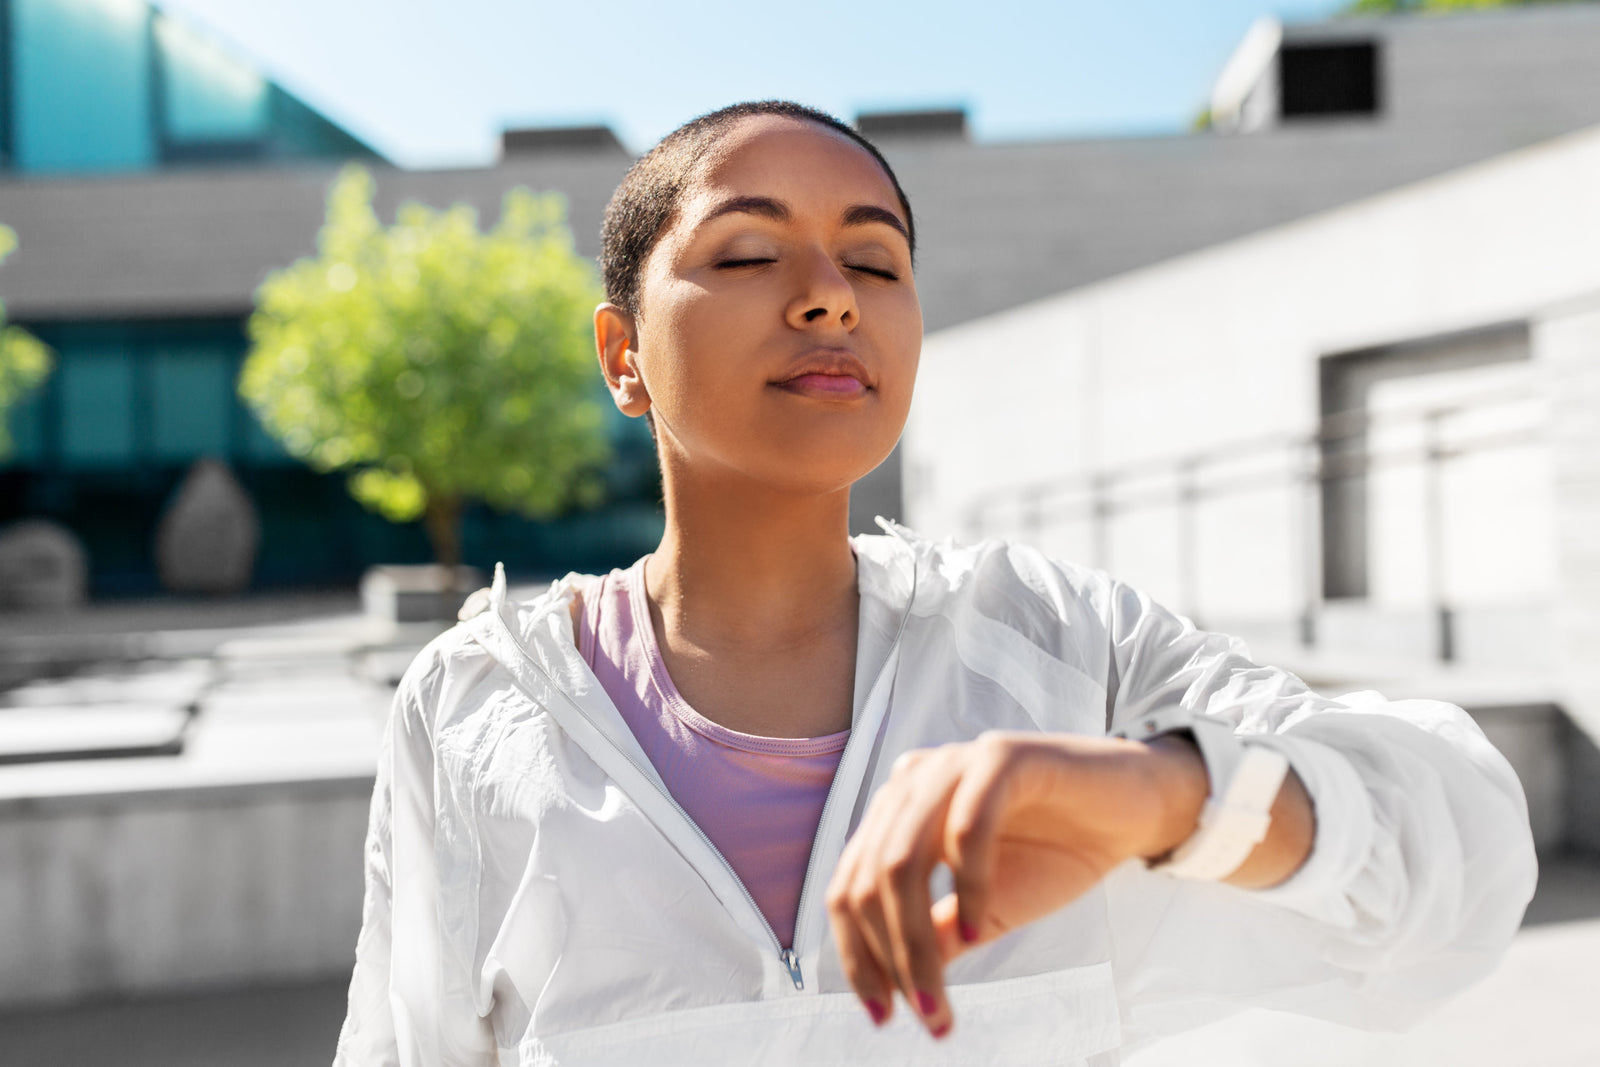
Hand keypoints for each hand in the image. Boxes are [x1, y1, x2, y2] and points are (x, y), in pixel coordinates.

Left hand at [824, 730, 1208, 1037]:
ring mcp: (953, 765)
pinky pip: (966, 827)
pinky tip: (983, 928)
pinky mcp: (1002, 756)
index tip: (883, 1015)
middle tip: (923, 1013)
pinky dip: (968, 886)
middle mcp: (912, 783)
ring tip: (939, 994)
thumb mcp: (987, 910)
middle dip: (890, 958)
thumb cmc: (1057, 853)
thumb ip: (939, 935)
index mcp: (897, 815)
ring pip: (902, 859)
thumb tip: (894, 984)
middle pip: (868, 879)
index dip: (857, 955)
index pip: (848, 886)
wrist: (1133, 810)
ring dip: (915, 939)